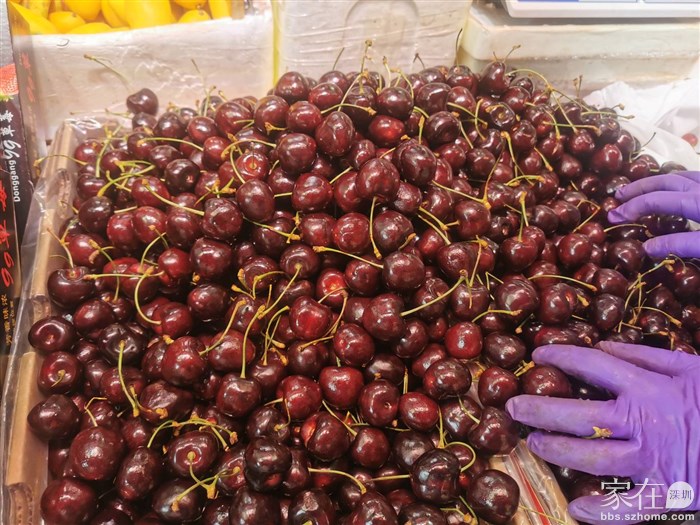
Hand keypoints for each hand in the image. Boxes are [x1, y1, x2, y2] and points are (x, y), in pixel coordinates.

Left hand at [506, 343, 699, 524]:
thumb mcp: (690, 367)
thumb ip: (645, 355)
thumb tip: (605, 346)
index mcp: (649, 389)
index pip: (592, 367)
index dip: (561, 357)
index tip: (538, 355)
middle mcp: (644, 424)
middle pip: (578, 416)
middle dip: (540, 410)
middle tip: (514, 407)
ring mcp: (652, 462)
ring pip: (592, 458)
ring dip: (557, 451)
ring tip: (534, 444)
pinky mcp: (668, 495)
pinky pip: (629, 508)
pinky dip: (603, 512)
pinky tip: (577, 509)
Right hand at [607, 171, 699, 258]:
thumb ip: (680, 244)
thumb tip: (647, 248)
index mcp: (697, 201)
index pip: (655, 200)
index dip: (632, 208)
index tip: (614, 217)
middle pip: (665, 181)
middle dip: (639, 188)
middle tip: (619, 195)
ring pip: (682, 175)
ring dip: (659, 181)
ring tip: (644, 188)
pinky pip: (696, 178)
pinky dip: (680, 182)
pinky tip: (677, 191)